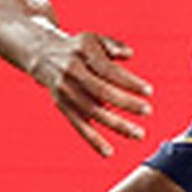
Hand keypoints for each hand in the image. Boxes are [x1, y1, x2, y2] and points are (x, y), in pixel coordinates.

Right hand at [29, 31, 152, 155]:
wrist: (43, 55)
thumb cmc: (78, 48)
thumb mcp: (94, 38)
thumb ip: (114, 45)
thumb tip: (129, 54)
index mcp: (82, 53)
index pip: (109, 70)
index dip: (129, 81)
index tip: (149, 91)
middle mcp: (72, 73)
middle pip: (101, 91)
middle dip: (126, 103)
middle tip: (148, 111)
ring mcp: (66, 92)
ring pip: (93, 112)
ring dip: (117, 125)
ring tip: (138, 134)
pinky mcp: (63, 106)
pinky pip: (79, 125)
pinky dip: (93, 140)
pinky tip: (109, 152)